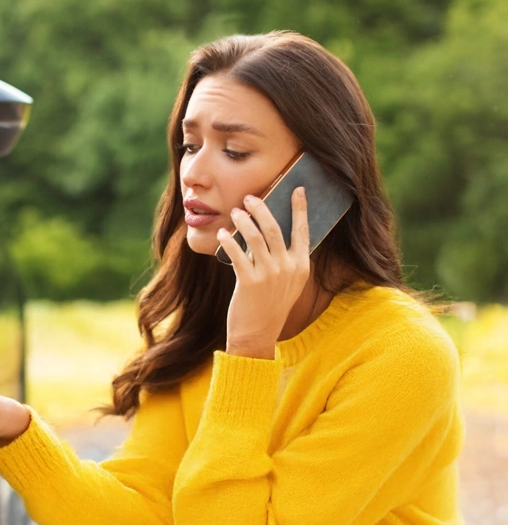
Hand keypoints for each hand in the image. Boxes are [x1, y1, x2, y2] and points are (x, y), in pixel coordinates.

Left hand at [216, 187, 309, 358]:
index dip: (299, 209)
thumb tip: (268, 230)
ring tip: (236, 212)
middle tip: (250, 197)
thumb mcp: (286, 283)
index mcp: (301, 266)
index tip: (297, 189)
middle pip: (275, 228)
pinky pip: (238, 253)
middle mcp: (288, 268)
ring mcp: (270, 274)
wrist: (257, 335)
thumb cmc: (269, 306)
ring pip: (256, 237)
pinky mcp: (250, 282)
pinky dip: (229, 240)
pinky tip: (222, 234)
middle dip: (262, 208)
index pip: (303, 231)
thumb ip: (283, 259)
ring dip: (244, 220)